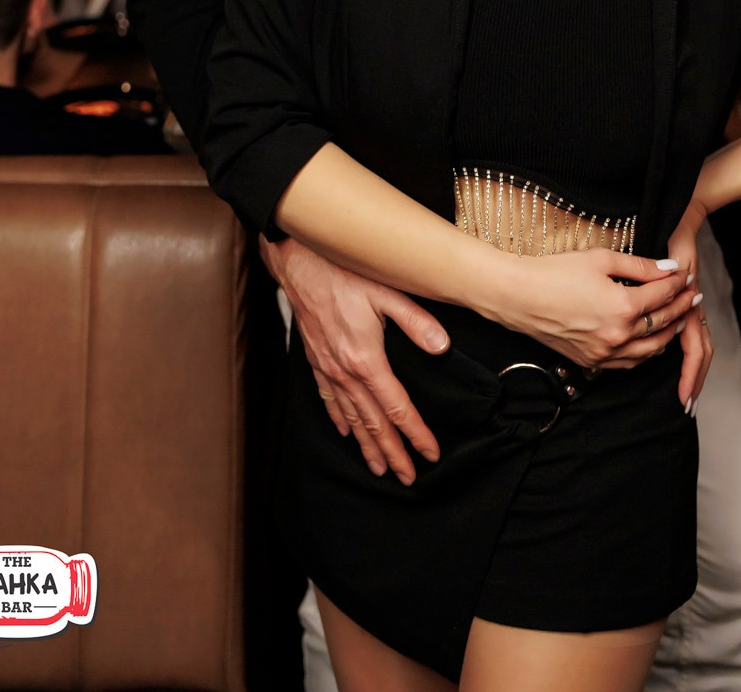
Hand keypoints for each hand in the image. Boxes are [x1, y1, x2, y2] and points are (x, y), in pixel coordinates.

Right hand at [260, 235, 448, 485]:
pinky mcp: (315, 359)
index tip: (430, 454)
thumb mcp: (387, 291)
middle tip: (407, 478)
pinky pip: (328, 400)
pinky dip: (339, 419)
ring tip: (379, 467)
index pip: (397, 408)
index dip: (415, 433)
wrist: (298, 262)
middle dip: (392, 453)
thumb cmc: (342, 272)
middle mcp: (345, 372)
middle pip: (373, 423)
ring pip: (350, 417)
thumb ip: (416, 321)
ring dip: (366, 445)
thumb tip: (442, 347)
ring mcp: (327, 368)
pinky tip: (345, 431)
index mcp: (366, 359)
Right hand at [497, 251, 700, 369]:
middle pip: (662, 322)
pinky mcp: (592, 361)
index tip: (687, 276)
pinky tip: (651, 340)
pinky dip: (647, 351)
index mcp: (623, 307)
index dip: (678, 283)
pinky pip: (630, 362)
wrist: (519, 297)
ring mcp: (605, 353)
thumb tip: (667, 269)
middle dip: (681, 307)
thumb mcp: (600, 259)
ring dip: (669, 333)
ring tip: (678, 318)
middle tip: (693, 296)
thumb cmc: (555, 273)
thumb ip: (639, 266)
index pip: (662, 295)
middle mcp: (619, 336)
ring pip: (651, 348)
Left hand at [667, 200, 712, 411]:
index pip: (696, 348)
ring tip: (687, 395)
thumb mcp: (675, 261)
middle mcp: (693, 310)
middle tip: (686, 405)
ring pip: (699, 346)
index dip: (690, 374)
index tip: (683, 397)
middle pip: (701, 353)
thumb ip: (678, 282)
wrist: (683, 222)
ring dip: (694, 372)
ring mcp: (692, 307)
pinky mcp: (686, 303)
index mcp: (689, 305)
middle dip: (694, 381)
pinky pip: (691, 334)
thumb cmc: (675, 238)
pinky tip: (683, 366)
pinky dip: (689, 354)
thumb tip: (687, 294)